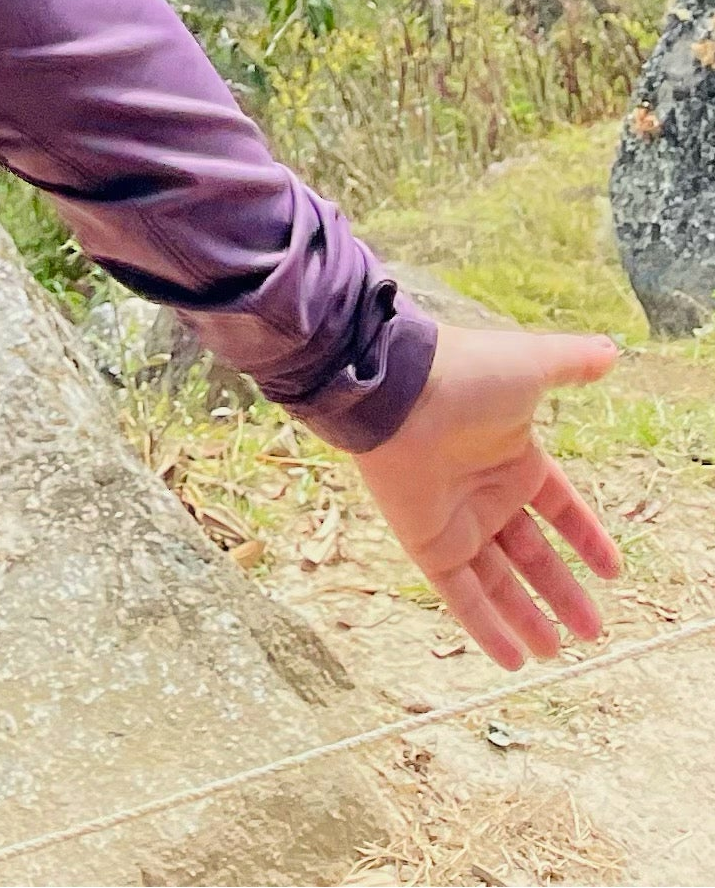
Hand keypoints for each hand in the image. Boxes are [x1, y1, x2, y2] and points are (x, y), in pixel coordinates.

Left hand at [347, 323, 622, 669]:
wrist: (395, 385)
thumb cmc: (463, 374)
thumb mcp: (531, 366)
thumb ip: (571, 364)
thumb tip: (611, 351)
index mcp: (513, 456)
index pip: (558, 507)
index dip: (584, 536)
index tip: (612, 570)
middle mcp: (484, 491)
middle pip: (530, 552)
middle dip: (559, 590)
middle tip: (592, 631)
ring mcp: (455, 518)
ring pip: (498, 580)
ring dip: (526, 616)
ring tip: (558, 651)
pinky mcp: (426, 540)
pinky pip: (460, 593)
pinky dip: (485, 625)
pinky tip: (514, 658)